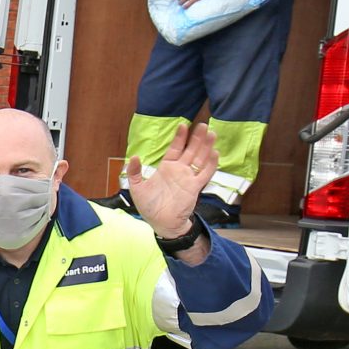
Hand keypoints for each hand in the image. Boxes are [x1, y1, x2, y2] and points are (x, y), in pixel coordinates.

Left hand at [124, 121, 218, 241]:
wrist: (161, 223)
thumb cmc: (149, 207)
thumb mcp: (137, 188)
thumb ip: (135, 172)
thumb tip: (134, 156)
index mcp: (166, 168)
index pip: (175, 149)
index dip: (179, 138)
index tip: (183, 125)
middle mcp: (179, 170)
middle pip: (190, 150)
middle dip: (196, 138)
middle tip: (203, 124)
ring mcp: (188, 178)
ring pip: (200, 159)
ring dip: (206, 147)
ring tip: (212, 134)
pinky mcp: (195, 187)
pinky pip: (205, 173)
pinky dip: (210, 164)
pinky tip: (214, 153)